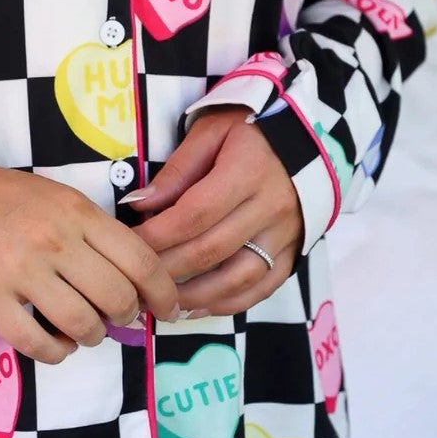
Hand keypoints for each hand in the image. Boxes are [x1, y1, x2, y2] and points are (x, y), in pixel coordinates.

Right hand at [0, 150, 182, 363]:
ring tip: (82, 331)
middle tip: (116, 319)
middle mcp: (55, 240)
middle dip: (126, 317)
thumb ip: (88, 230)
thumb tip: (130, 277)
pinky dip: (55, 352)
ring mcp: (20, 271)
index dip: (164, 292)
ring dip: (91, 336)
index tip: (168, 309)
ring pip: (83, 324)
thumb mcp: (51, 196)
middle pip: (117, 297)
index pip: (141, 259)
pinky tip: (53, 344)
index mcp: (76, 211)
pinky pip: (38, 343)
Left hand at [124, 106, 302, 315]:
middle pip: (211, 249)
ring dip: (195, 295)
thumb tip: (139, 204)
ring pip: (238, 277)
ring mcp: (286, 234)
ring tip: (160, 302)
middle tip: (133, 279)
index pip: (195, 213)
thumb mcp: (211, 131)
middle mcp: (271, 207)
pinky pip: (262, 287)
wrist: (308, 137)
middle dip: (166, 269)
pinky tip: (196, 308)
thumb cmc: (251, 129)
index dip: (158, 234)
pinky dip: (228, 303)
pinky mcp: (294, 251)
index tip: (127, 244)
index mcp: (249, 171)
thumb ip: (177, 170)